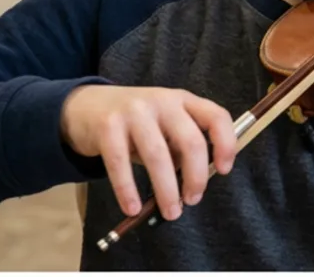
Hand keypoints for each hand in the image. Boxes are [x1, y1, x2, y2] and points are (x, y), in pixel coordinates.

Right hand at [60, 84, 236, 221]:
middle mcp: (162, 101)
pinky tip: (133, 208)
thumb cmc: (136, 122)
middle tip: (192, 200)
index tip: (224, 170)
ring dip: (166, 189)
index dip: (225, 143)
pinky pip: (120, 163)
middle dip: (196, 176)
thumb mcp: (164, 124)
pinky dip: (128, 190)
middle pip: (190, 140)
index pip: (215, 116)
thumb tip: (195, 182)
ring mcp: (134, 111)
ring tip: (170, 212)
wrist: (88, 105)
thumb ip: (181, 144)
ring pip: (158, 155)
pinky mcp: (108, 126)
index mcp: (182, 100)